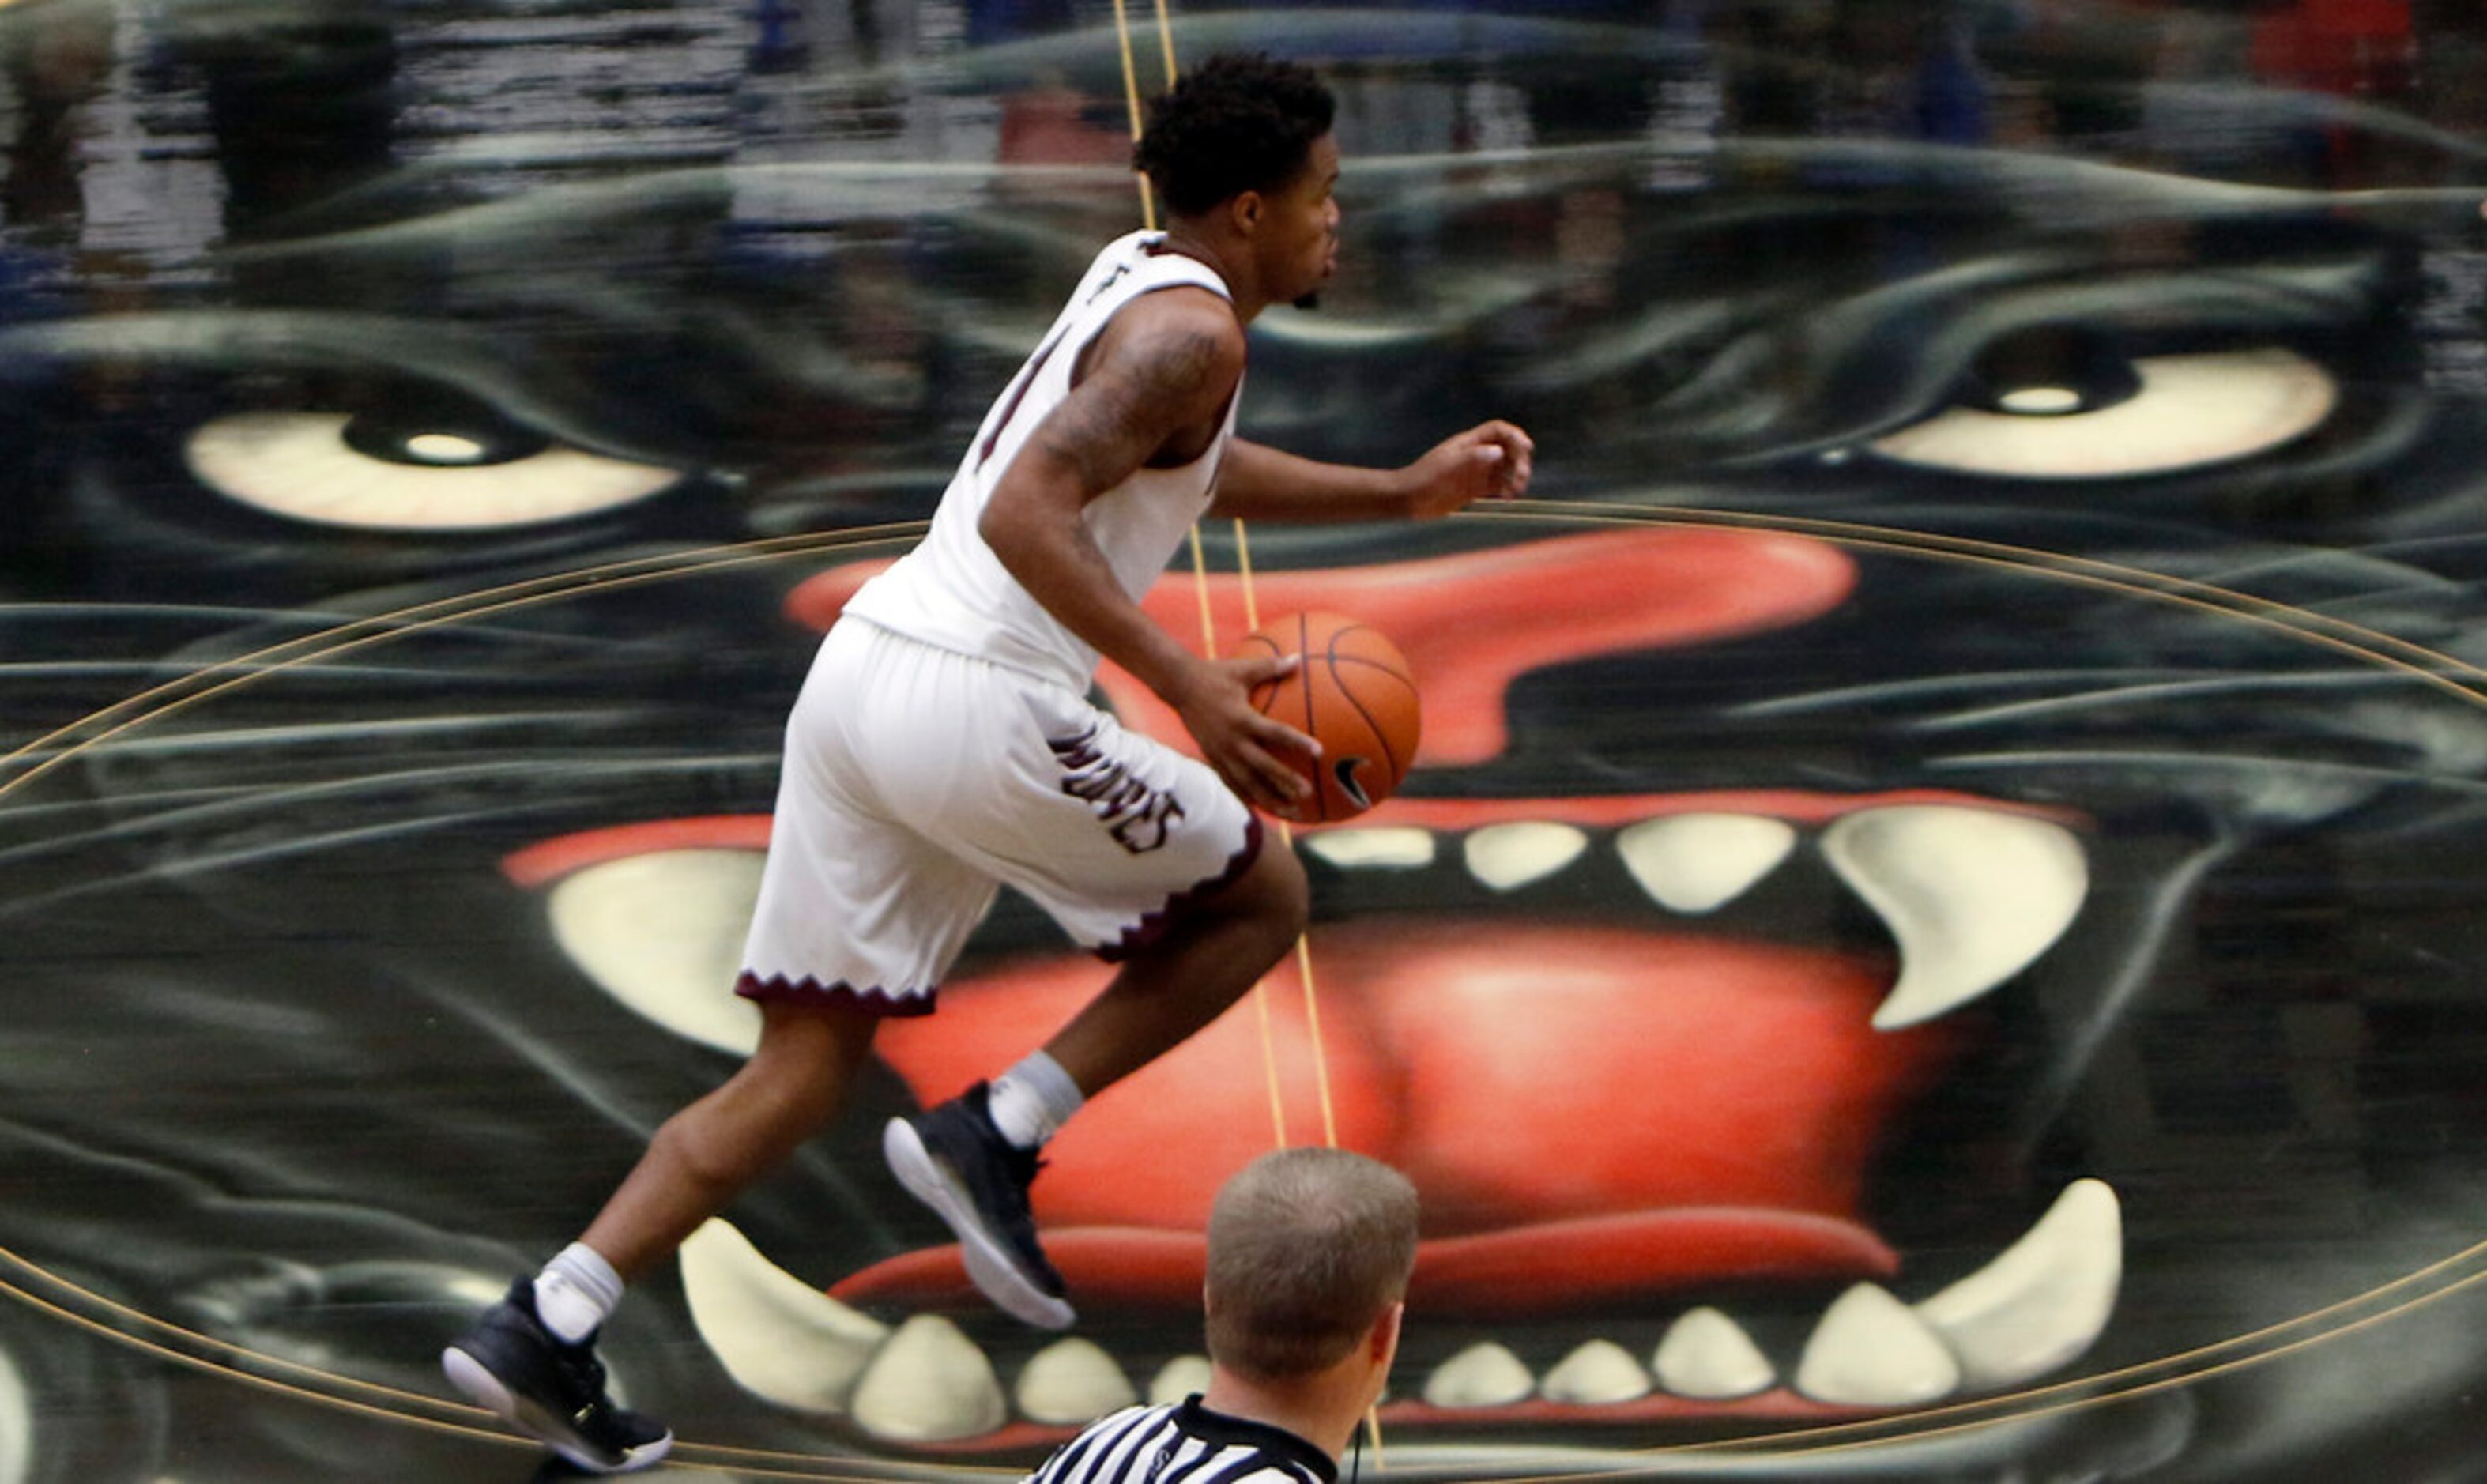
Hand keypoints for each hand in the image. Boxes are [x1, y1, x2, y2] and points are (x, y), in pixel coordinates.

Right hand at [1166, 652, 1318, 818]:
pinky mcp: (1213, 760)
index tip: (1319, 751)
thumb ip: (1272, 667)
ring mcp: (1221, 754)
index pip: (1276, 734)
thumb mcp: (1244, 669)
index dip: (1298, 743)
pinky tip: (1267, 808)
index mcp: (1242, 719)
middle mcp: (1232, 741)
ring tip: (1293, 813)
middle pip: (1263, 767)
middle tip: (1307, 792)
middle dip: (1285, 782)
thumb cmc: (1215, 675)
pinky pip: (1234, 784)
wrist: (1179, 687)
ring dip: (1271, 799)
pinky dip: (1250, 797)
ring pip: (1248, 784)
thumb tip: (1299, 658)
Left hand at [1399, 420, 1533, 517]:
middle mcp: (1475, 455)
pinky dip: (1506, 489)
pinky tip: (1507, 497)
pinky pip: (1496, 485)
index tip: (1527, 448)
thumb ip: (1473, 458)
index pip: (1498, 431)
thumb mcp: (1449, 467)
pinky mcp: (1473, 488)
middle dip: (1518, 460)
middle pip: (1507, 449)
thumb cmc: (1424, 479)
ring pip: (1504, 468)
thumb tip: (1499, 452)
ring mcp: (1475, 471)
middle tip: (1521, 477)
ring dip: (1514, 477)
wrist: (1407, 498)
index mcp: (1469, 443)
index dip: (1515, 436)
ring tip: (1515, 491)